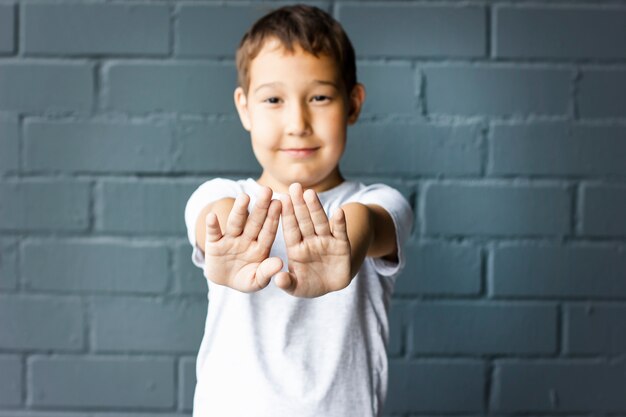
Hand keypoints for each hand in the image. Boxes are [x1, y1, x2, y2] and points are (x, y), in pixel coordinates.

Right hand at [203, 186, 282, 292]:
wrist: (224, 282)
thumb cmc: (246, 279)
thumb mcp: (257, 281)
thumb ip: (267, 272)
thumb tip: (280, 263)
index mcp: (260, 246)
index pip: (268, 231)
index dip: (273, 218)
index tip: (279, 204)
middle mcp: (246, 239)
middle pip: (254, 222)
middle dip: (260, 207)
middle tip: (266, 190)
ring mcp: (230, 240)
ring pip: (236, 223)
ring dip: (239, 210)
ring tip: (244, 197)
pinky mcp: (213, 245)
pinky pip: (213, 234)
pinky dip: (212, 226)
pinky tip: (212, 216)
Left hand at [275, 183, 351, 297]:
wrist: (331, 285)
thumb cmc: (309, 284)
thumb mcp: (296, 287)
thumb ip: (287, 283)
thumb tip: (278, 279)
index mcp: (296, 248)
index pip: (290, 229)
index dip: (287, 215)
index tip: (281, 199)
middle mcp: (310, 240)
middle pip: (304, 220)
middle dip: (299, 204)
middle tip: (294, 186)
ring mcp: (326, 241)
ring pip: (320, 222)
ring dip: (316, 208)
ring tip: (310, 193)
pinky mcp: (342, 245)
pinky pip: (340, 232)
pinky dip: (340, 222)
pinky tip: (339, 211)